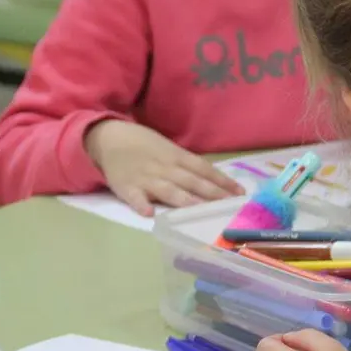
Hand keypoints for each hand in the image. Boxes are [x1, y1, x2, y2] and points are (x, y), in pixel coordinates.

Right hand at [84, 119, 243, 216]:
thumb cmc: (144, 145)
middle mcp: (165, 168)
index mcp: (176, 157)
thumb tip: (213, 181)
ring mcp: (146, 178)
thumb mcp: (168, 149)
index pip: (204, 169)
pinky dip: (141, 204)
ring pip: (169, 190)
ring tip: (200, 211)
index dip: (222, 181)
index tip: (240, 193)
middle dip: (212, 194)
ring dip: (185, 200)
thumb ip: (187, 165)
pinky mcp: (126, 187)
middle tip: (230, 207)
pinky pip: (134, 197)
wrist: (110, 137)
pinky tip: (149, 213)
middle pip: (192, 182)